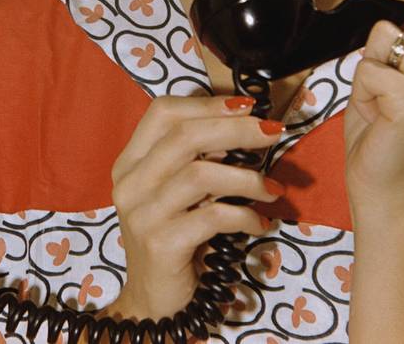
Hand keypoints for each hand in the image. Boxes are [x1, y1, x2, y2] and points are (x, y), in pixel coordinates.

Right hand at [106, 95, 284, 320]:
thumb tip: (245, 125)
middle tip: (273, 132)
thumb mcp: (178, 193)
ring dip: (247, 177)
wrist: (152, 299)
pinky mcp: (160, 244)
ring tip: (273, 189)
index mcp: (131, 162)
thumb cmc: (173, 237)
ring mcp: (142, 214)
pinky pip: (212, 217)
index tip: (247, 106)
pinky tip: (260, 222)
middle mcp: (129, 183)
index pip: (163, 112)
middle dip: (236, 129)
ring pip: (200, 174)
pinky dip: (245, 216)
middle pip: (184, 136)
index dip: (207, 103)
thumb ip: (196, 159)